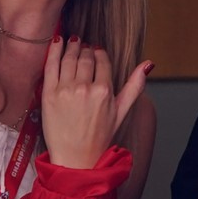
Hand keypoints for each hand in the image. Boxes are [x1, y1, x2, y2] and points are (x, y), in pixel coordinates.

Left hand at [41, 36, 149, 168]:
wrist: (76, 157)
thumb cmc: (99, 136)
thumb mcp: (122, 111)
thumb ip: (135, 86)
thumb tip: (149, 64)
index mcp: (104, 91)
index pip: (101, 61)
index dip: (98, 53)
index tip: (95, 49)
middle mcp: (85, 88)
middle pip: (84, 58)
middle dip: (84, 48)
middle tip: (81, 43)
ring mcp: (65, 90)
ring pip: (68, 59)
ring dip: (70, 47)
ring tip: (71, 41)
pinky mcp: (48, 94)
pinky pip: (51, 65)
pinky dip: (54, 51)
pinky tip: (56, 41)